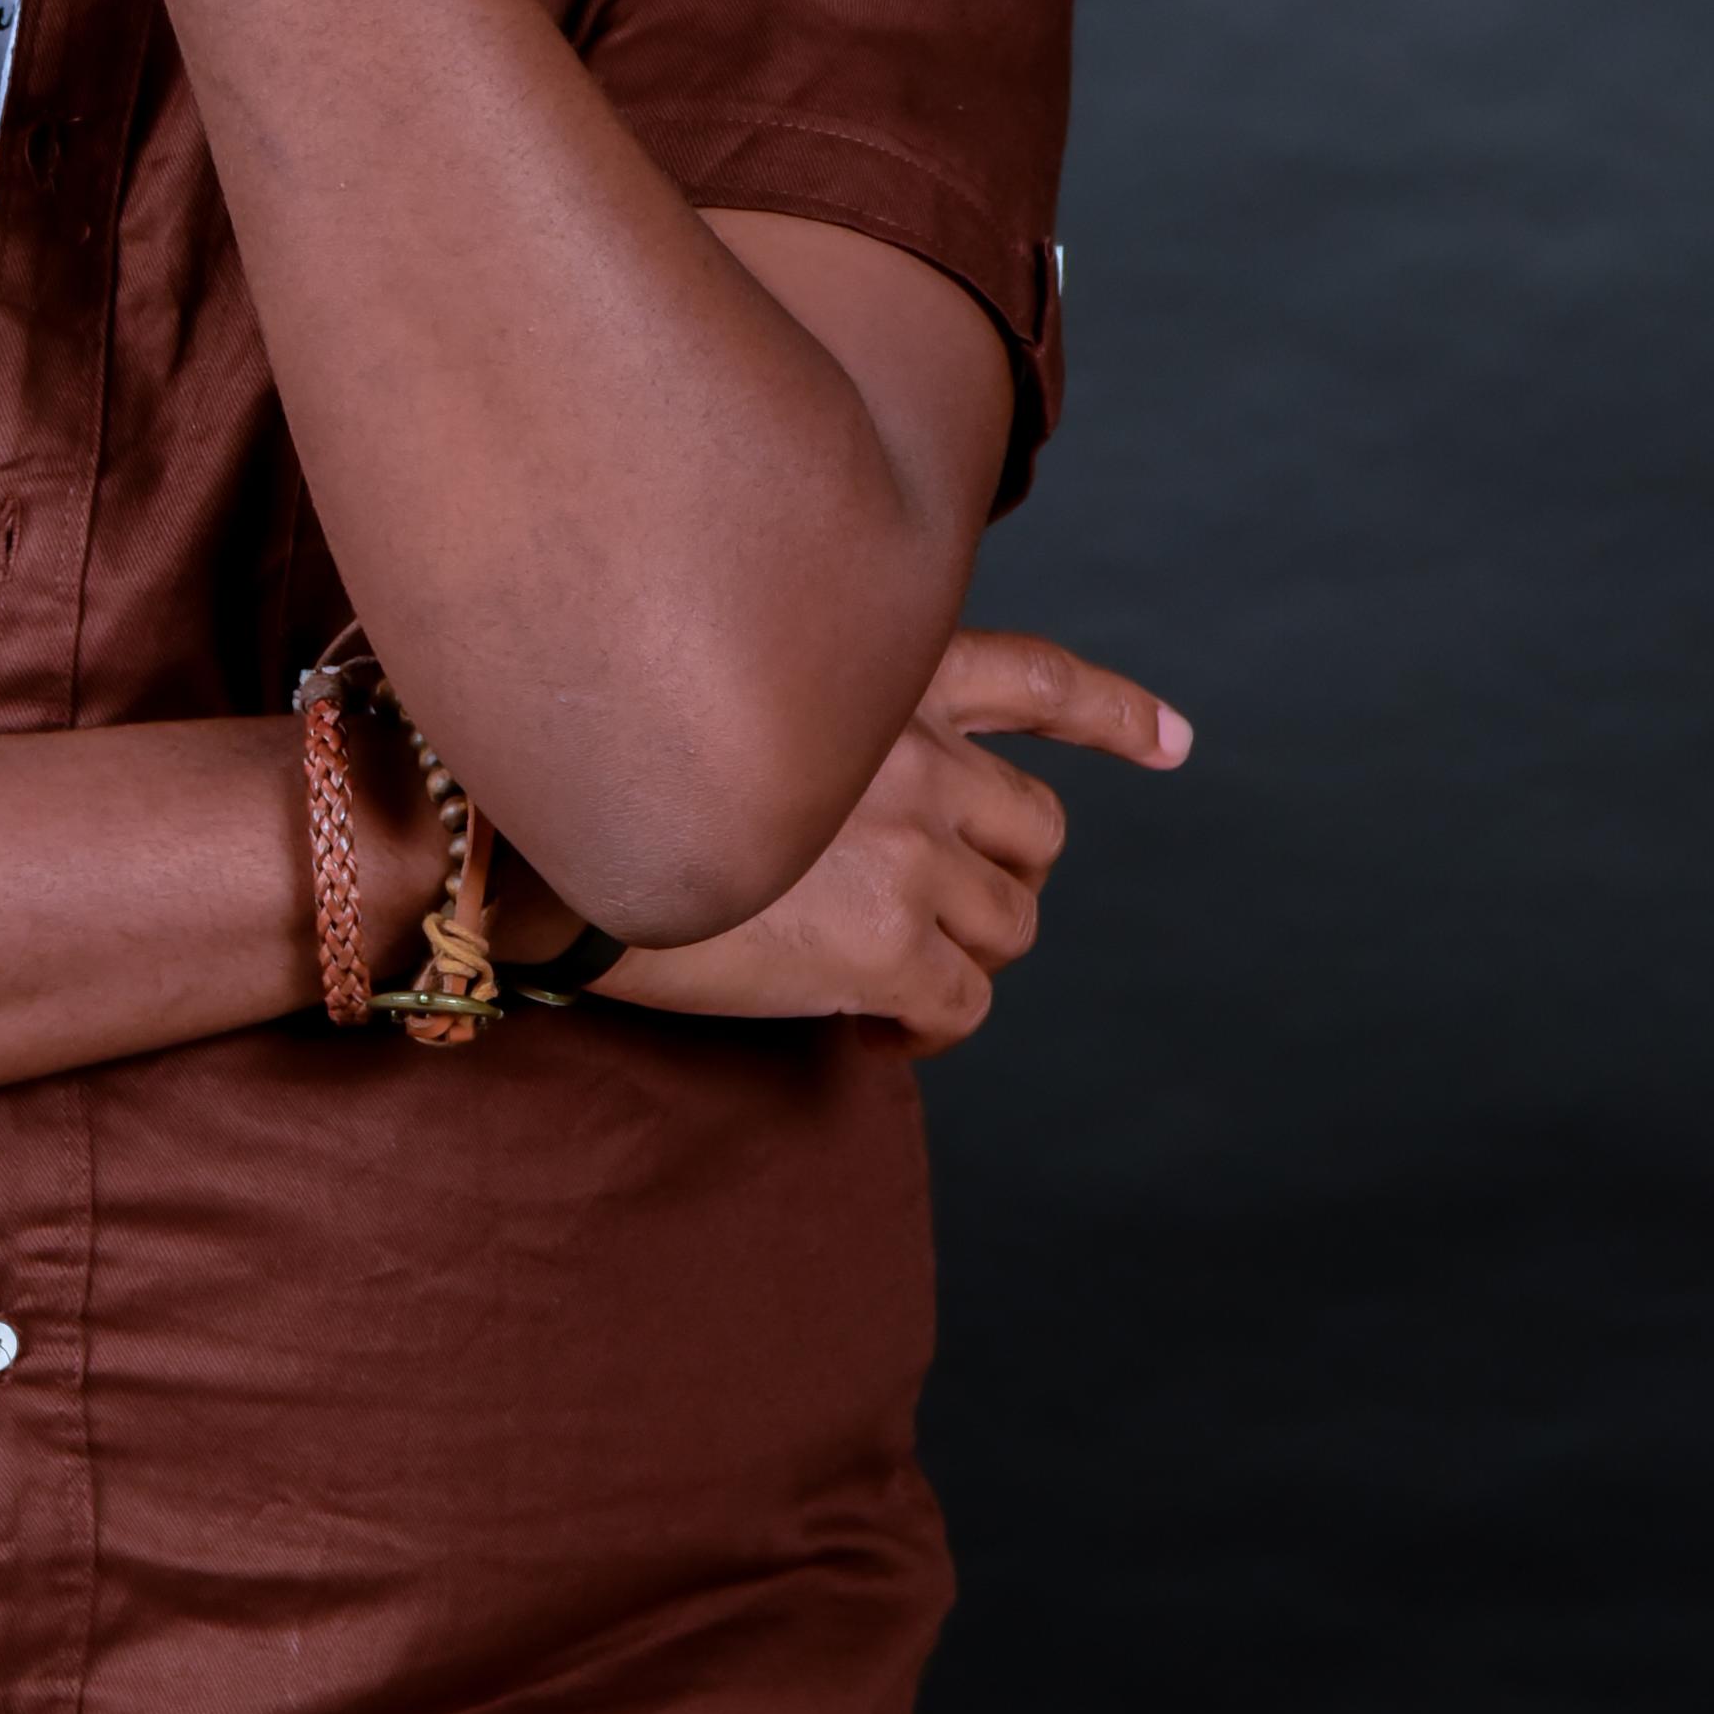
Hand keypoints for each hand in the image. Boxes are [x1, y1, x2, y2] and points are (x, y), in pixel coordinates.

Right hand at [583, 629, 1187, 1046]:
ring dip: (963, 956)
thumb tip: (845, 801)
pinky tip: (875, 1034)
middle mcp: (918, 752)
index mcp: (883, 679)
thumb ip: (815, 721)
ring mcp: (911, 850)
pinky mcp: (885, 944)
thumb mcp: (728, 696)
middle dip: (1002, 882)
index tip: (1174, 744)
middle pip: (1037, 835)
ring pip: (1010, 927)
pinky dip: (929, 1033)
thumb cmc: (599, 779)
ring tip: (889, 978)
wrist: (538, 850)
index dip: (1114, 717)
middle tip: (941, 919)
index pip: (1037, 684)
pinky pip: (961, 1009)